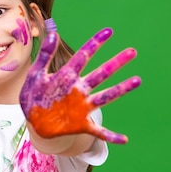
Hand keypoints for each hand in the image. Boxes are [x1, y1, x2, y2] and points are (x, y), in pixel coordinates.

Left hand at [20, 21, 140, 143]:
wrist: (33, 121)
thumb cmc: (34, 95)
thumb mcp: (35, 75)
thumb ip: (44, 56)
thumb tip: (52, 34)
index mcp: (67, 76)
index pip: (84, 56)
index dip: (95, 43)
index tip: (109, 31)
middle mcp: (79, 89)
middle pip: (101, 74)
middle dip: (116, 63)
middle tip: (132, 51)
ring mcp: (82, 107)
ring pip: (105, 97)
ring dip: (120, 90)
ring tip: (137, 80)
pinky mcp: (81, 124)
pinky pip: (99, 132)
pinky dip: (111, 136)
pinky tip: (124, 139)